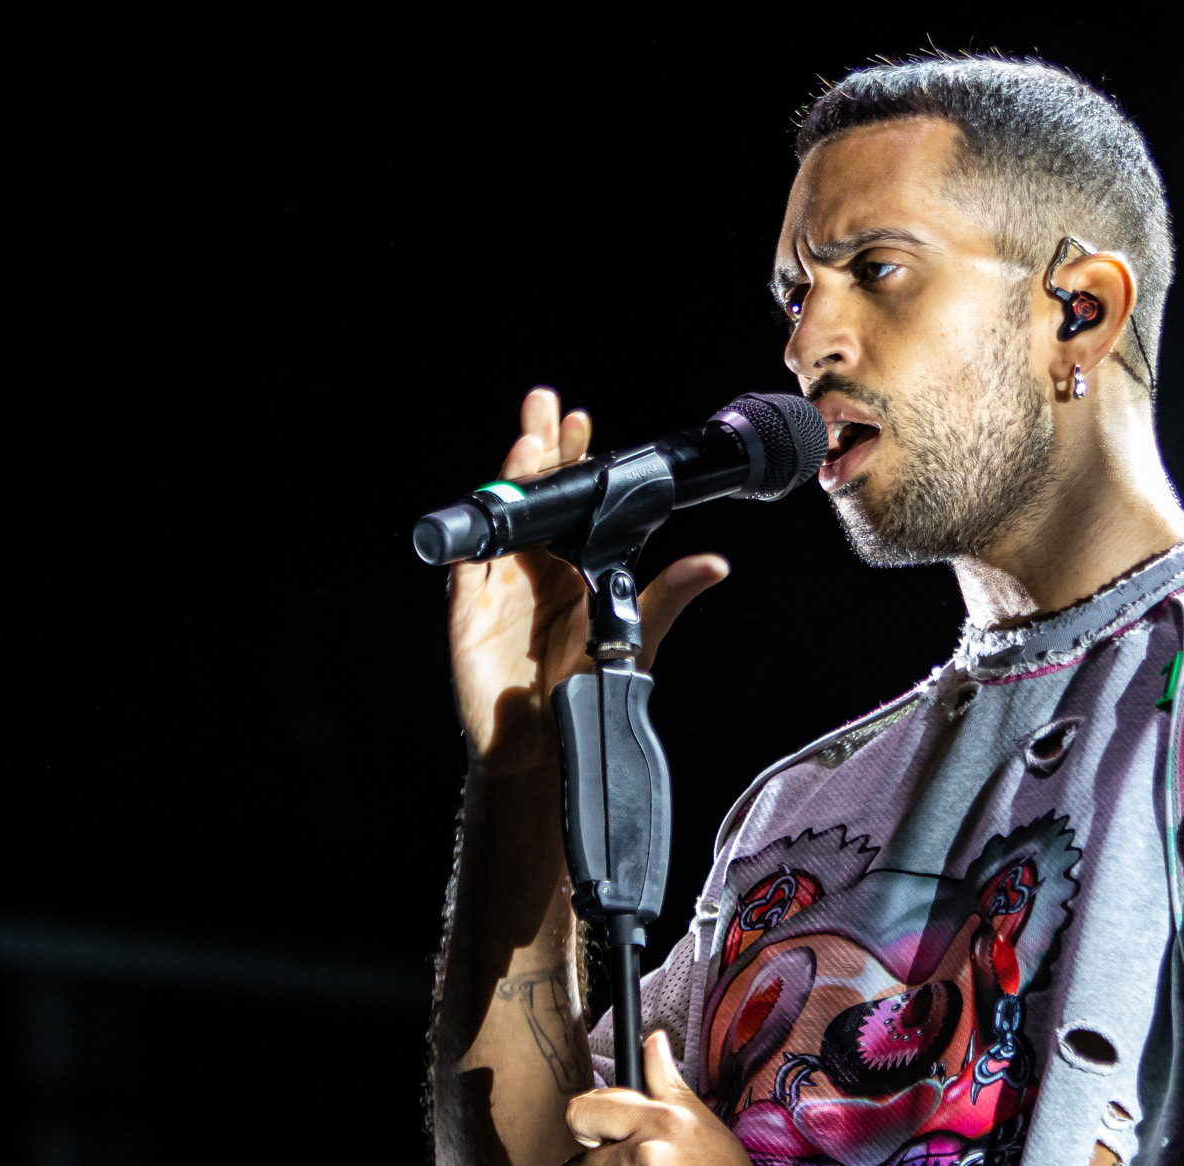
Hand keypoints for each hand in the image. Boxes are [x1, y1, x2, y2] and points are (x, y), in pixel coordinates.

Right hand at [447, 388, 728, 774]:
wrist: (547, 744)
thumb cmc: (588, 690)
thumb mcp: (635, 635)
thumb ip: (667, 594)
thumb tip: (715, 563)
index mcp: (575, 568)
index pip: (574, 502)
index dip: (577, 460)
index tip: (585, 423)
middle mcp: (536, 568)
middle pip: (534, 494)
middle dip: (539, 447)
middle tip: (544, 403)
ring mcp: (500, 585)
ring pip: (503, 515)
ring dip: (511, 474)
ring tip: (528, 434)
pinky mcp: (470, 608)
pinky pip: (469, 559)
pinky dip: (478, 526)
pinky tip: (492, 495)